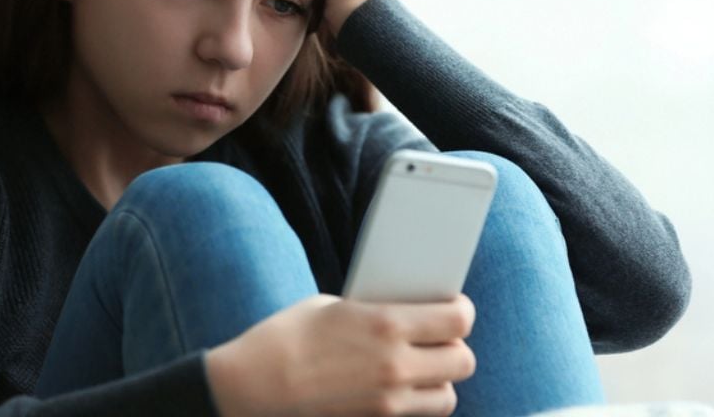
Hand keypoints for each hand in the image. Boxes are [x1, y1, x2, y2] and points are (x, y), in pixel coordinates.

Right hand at [204, 293, 476, 416]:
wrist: (251, 387)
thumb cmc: (287, 338)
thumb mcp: (335, 307)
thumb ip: (379, 311)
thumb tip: (408, 312)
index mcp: (387, 324)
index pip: (458, 318)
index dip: (462, 311)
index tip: (456, 308)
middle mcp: (396, 366)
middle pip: (463, 361)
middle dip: (454, 348)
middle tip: (438, 340)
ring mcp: (388, 402)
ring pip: (448, 396)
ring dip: (439, 382)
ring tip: (421, 370)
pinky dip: (417, 405)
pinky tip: (400, 391)